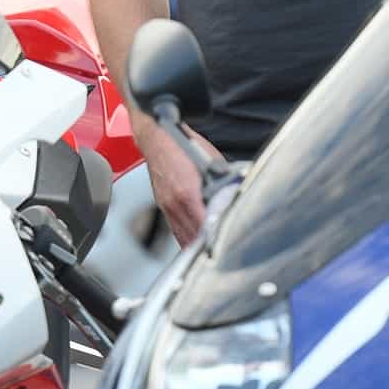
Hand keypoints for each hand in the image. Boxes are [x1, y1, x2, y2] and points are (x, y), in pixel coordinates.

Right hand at [140, 122, 217, 245]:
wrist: (157, 137)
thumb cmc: (183, 144)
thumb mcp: (212, 161)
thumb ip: (221, 182)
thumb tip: (232, 195)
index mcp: (188, 193)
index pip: (203, 225)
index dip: (214, 237)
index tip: (224, 242)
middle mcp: (175, 203)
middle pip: (192, 236)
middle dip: (206, 245)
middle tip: (220, 249)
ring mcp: (166, 205)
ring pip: (182, 236)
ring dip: (195, 245)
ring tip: (208, 250)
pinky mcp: (162, 204)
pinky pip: (174, 228)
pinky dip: (185, 237)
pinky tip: (193, 241)